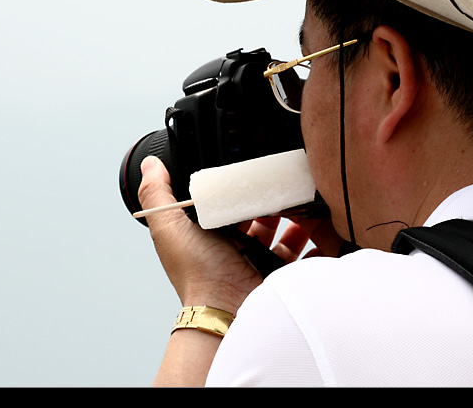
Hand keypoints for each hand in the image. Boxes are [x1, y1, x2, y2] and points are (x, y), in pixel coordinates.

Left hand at [137, 156, 334, 310]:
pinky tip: (322, 227)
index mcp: (211, 233)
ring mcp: (261, 260)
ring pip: (285, 230)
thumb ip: (158, 195)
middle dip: (273, 197)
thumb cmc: (197, 273)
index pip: (230, 201)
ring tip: (305, 199)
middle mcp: (236, 246)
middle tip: (285, 181)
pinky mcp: (281, 272)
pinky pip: (303, 254)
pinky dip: (314, 241)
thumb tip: (150, 164)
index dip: (240, 186)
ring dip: (297, 215)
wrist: (227, 308)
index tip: (254, 167)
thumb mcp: (170, 227)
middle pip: (260, 213)